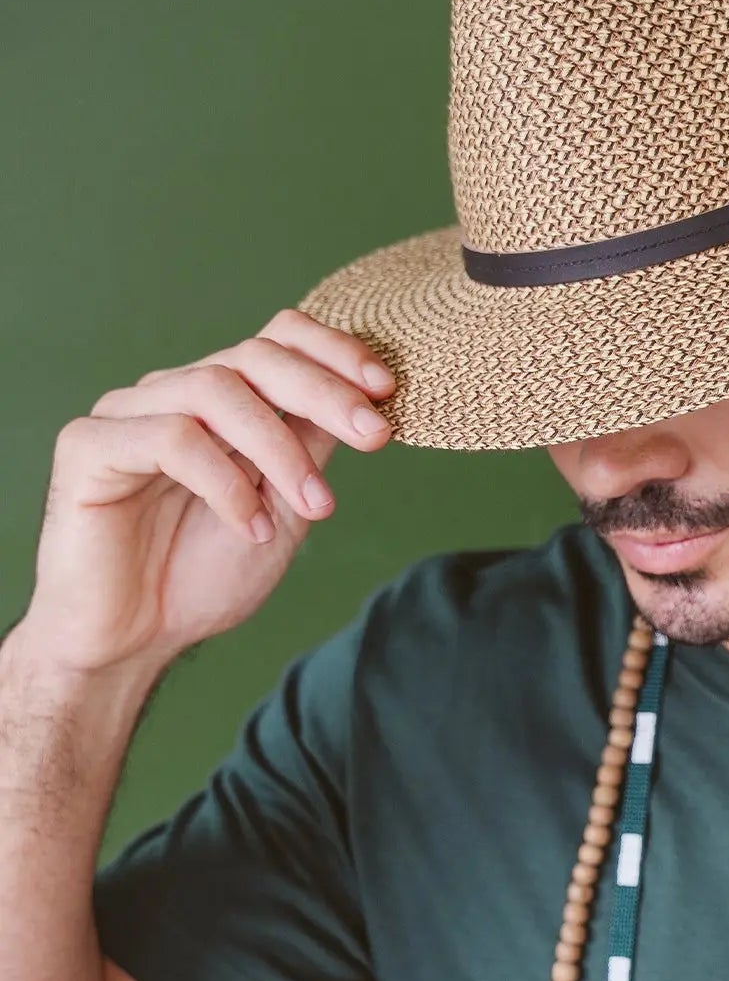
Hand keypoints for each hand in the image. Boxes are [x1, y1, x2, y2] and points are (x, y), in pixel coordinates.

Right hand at [14, 308, 395, 675]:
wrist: (134, 640)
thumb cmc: (204, 574)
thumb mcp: (284, 506)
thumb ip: (312, 448)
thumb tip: (365, 397)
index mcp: (220, 402)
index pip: (277, 340)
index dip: (335, 352)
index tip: (387, 388)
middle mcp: (172, 394)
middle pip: (254, 357)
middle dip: (325, 392)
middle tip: (376, 435)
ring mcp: (127, 414)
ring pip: (216, 391)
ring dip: (281, 449)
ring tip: (316, 507)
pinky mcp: (88, 446)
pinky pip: (168, 438)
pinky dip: (224, 483)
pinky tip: (251, 529)